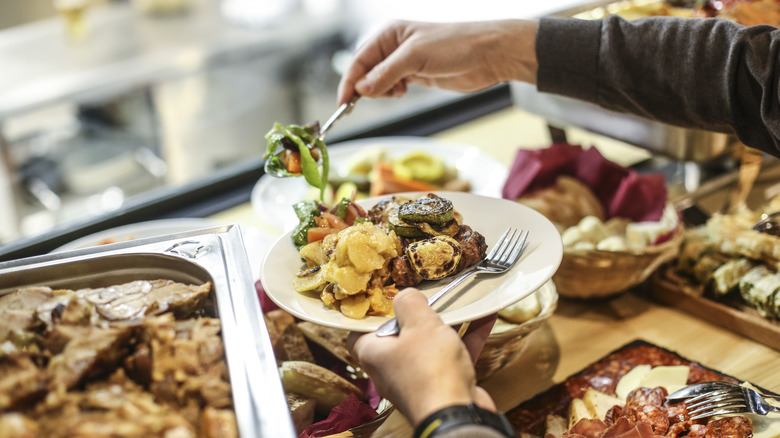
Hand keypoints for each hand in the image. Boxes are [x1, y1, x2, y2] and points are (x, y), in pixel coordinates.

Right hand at [337, 19, 538, 104]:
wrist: (488, 55)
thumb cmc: (455, 45)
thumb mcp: (415, 57)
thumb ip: (385, 74)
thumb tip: (361, 90)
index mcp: (389, 34)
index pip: (359, 60)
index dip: (349, 81)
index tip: (342, 103)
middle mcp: (393, 46)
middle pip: (365, 72)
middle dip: (365, 87)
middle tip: (370, 100)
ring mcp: (404, 62)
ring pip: (378, 82)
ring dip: (381, 91)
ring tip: (397, 91)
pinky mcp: (415, 75)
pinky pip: (392, 87)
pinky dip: (392, 93)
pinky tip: (402, 92)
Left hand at [347, 288, 497, 426]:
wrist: (458, 416)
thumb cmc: (430, 370)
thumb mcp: (418, 324)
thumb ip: (410, 303)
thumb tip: (406, 295)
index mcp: (374, 354)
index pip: (358, 333)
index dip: (369, 315)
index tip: (383, 298)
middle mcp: (392, 369)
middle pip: (400, 335)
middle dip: (417, 315)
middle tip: (428, 295)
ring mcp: (418, 379)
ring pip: (430, 344)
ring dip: (447, 323)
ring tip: (459, 301)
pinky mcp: (443, 385)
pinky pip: (453, 355)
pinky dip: (467, 336)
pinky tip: (484, 316)